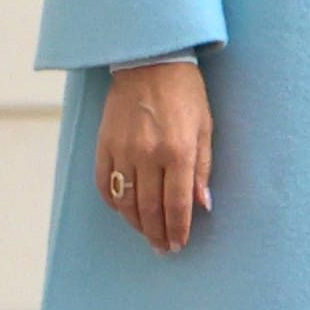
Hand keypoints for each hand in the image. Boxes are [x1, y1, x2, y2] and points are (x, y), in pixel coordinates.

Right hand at [99, 56, 213, 254]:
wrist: (150, 61)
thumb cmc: (185, 93)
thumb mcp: (205, 127)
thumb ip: (202, 168)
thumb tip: (203, 204)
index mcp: (178, 150)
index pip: (177, 203)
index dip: (178, 228)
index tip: (179, 244)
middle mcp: (148, 154)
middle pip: (150, 208)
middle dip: (158, 233)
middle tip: (164, 248)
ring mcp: (122, 149)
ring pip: (126, 201)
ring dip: (136, 224)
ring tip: (147, 236)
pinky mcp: (104, 143)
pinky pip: (104, 183)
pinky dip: (114, 202)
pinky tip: (124, 212)